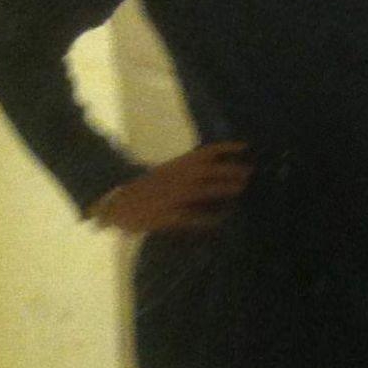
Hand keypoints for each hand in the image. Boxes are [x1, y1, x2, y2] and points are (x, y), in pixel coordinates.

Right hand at [88, 142, 253, 233]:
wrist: (116, 201)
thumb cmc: (144, 187)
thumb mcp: (167, 172)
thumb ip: (187, 170)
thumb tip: (210, 168)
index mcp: (178, 165)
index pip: (206, 151)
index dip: (226, 148)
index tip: (245, 146)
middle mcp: (178, 177)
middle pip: (210, 170)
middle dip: (232, 170)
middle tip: (251, 173)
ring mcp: (174, 195)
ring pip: (205, 189)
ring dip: (225, 189)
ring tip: (242, 189)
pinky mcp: (169, 214)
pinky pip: (193, 216)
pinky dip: (209, 218)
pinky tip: (222, 220)